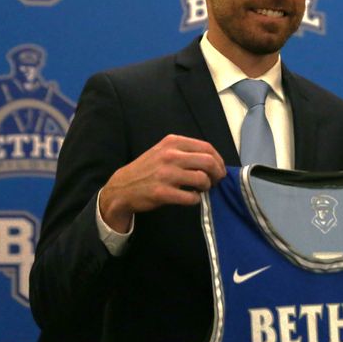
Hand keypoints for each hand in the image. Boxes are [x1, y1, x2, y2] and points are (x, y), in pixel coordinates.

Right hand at [99, 134, 225, 231]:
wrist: (122, 187)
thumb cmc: (148, 169)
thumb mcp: (164, 150)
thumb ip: (186, 151)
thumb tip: (214, 160)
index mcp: (173, 142)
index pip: (207, 148)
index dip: (219, 160)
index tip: (220, 169)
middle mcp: (170, 155)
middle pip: (208, 162)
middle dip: (217, 174)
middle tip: (216, 181)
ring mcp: (166, 174)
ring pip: (202, 179)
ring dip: (207, 187)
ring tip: (202, 189)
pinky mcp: (162, 192)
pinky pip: (191, 197)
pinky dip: (196, 199)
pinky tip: (191, 198)